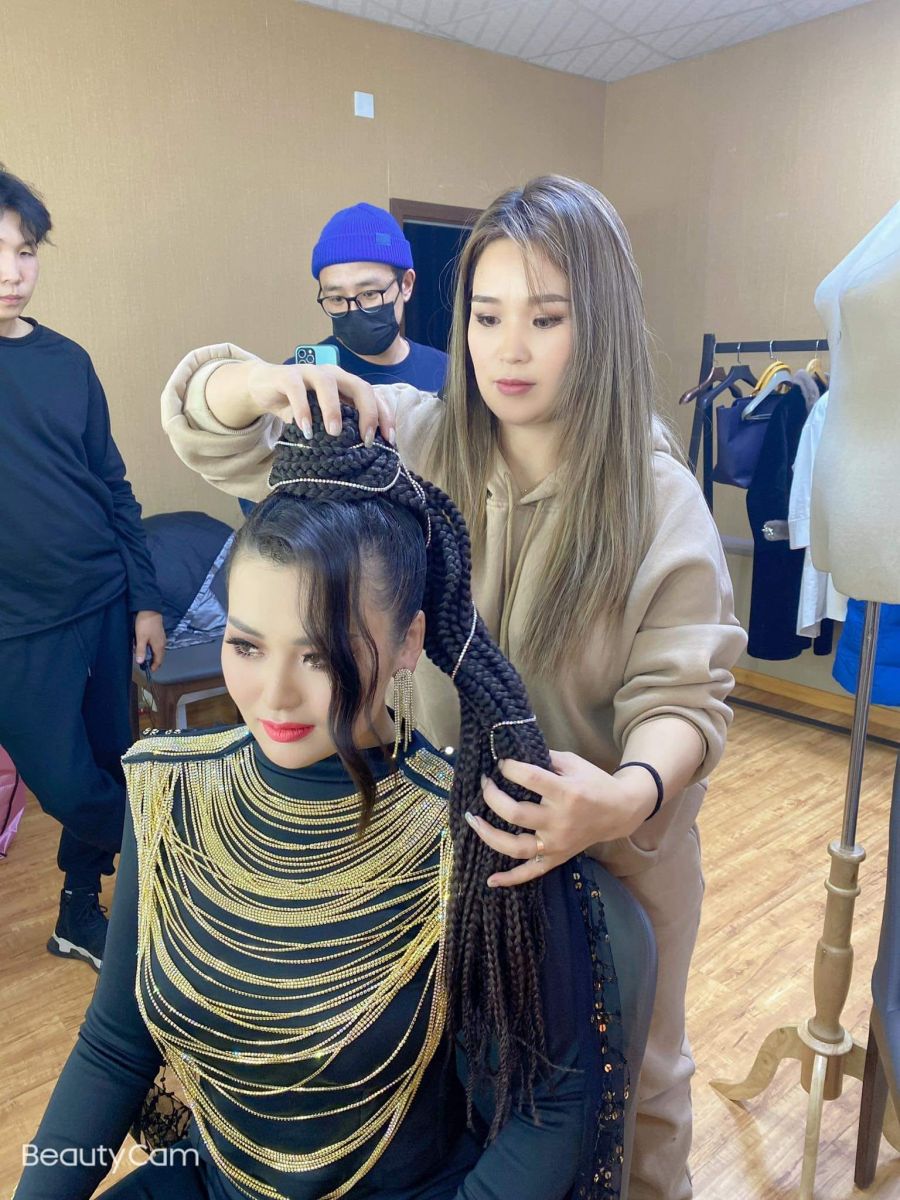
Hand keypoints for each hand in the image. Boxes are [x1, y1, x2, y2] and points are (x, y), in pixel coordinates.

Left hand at [134, 611, 165, 671]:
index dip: (155, 666)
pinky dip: (153, 648)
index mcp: (159, 646)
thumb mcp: (141, 638)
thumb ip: (141, 651)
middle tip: (147, 665)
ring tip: (145, 656)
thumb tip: (140, 662)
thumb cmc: (145, 624)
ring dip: (153, 654)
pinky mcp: (159, 633)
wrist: (150, 610)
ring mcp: (161, 638)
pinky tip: (147, 646)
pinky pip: (157, 645)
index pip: (159, 660)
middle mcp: (162, 643)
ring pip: (158, 650)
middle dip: (154, 661)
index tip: (150, 670)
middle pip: (160, 656)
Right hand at [245, 361, 395, 445]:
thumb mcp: (322, 418)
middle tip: (366, 440)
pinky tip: (305, 430)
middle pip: (360, 386)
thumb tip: (363, 455)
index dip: (384, 416)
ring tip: (334, 433)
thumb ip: (341, 429)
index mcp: (345, 384)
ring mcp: (309, 372)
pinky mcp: (286, 376)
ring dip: (334, 409)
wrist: (263, 388)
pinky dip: (302, 410)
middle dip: (368, 413)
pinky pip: (296, 390)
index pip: (373, 395)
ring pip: (328, 384)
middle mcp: (332, 374)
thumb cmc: (299, 405)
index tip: (389, 440)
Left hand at [466, 751, 656, 887]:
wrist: (620, 811)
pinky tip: (491, 880)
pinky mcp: (557, 858)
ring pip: (515, 846)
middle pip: (515, 813)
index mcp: (566, 793)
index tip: (501, 763)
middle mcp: (559, 821)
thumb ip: (544, 758)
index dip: (509, 769)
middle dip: (492, 796)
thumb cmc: (595, 782)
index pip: (530, 779)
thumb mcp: (573, 762)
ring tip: (473, 820)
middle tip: (484, 784)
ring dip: (489, 835)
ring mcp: (556, 843)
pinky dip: (510, 879)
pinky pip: (531, 872)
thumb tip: (513, 753)